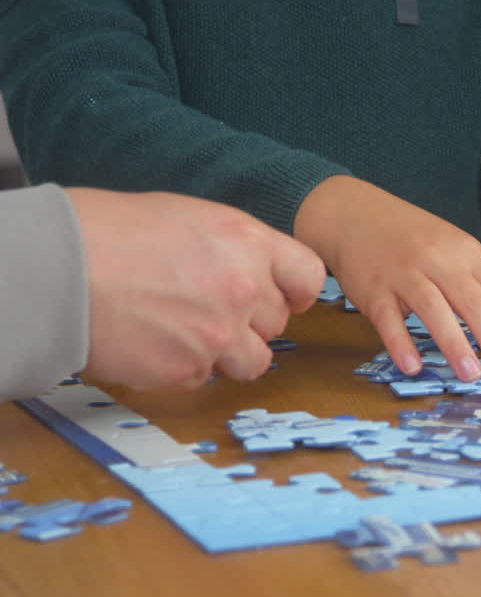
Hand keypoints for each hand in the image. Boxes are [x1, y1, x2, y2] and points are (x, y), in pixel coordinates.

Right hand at [67, 188, 324, 389]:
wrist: (56, 267)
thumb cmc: (110, 232)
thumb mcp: (190, 218)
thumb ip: (236, 248)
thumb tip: (262, 273)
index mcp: (247, 242)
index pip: (308, 275)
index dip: (294, 290)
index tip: (280, 296)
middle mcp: (244, 288)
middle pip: (277, 321)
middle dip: (249, 320)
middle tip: (204, 308)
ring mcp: (219, 333)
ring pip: (252, 360)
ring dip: (226, 352)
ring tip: (181, 329)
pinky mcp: (188, 369)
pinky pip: (205, 377)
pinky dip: (183, 367)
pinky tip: (152, 341)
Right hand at [294, 176, 480, 387]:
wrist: (354, 214)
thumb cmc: (412, 240)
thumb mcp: (454, 249)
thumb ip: (479, 285)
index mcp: (467, 253)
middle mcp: (439, 260)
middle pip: (476, 304)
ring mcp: (405, 273)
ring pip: (435, 309)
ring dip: (455, 344)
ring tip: (472, 376)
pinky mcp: (373, 288)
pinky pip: (388, 318)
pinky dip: (400, 342)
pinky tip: (413, 366)